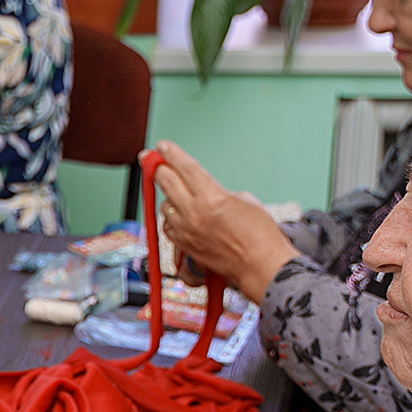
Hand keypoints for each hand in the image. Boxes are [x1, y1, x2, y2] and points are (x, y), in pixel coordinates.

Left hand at [151, 142, 295, 301]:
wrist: (260, 265)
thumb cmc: (259, 233)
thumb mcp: (243, 199)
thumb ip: (216, 190)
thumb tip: (199, 188)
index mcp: (211, 196)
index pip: (184, 167)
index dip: (171, 154)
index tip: (161, 146)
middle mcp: (194, 212)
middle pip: (165, 182)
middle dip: (157, 167)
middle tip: (152, 160)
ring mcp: (186, 230)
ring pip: (165, 204)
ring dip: (169, 196)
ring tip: (179, 193)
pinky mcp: (183, 245)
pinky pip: (168, 225)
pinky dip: (172, 218)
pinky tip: (181, 215)